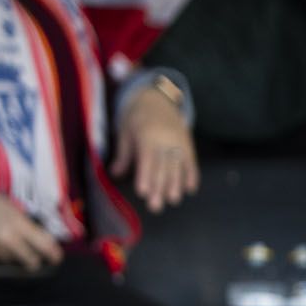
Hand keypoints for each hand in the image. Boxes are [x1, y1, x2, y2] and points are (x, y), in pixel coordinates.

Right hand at [0, 187, 61, 270]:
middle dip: (35, 261)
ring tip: (6, 241)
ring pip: (14, 262)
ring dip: (14, 256)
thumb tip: (50, 243)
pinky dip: (0, 255)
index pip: (45, 247)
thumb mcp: (16, 212)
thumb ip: (32, 228)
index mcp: (18, 226)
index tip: (56, 258)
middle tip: (35, 256)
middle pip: (32, 263)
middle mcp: (7, 240)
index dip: (54, 255)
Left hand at [112, 87, 198, 212]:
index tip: (143, 192)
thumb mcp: (125, 131)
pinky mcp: (188, 144)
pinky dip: (192, 175)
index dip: (145, 176)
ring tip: (174, 200)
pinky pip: (191, 162)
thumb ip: (123, 154)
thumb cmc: (137, 117)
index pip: (147, 159)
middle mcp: (165, 140)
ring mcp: (179, 142)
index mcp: (147, 135)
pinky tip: (190, 189)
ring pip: (178, 166)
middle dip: (159, 187)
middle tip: (156, 206)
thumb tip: (114, 174)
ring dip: (176, 185)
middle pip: (163, 167)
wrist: (158, 99)